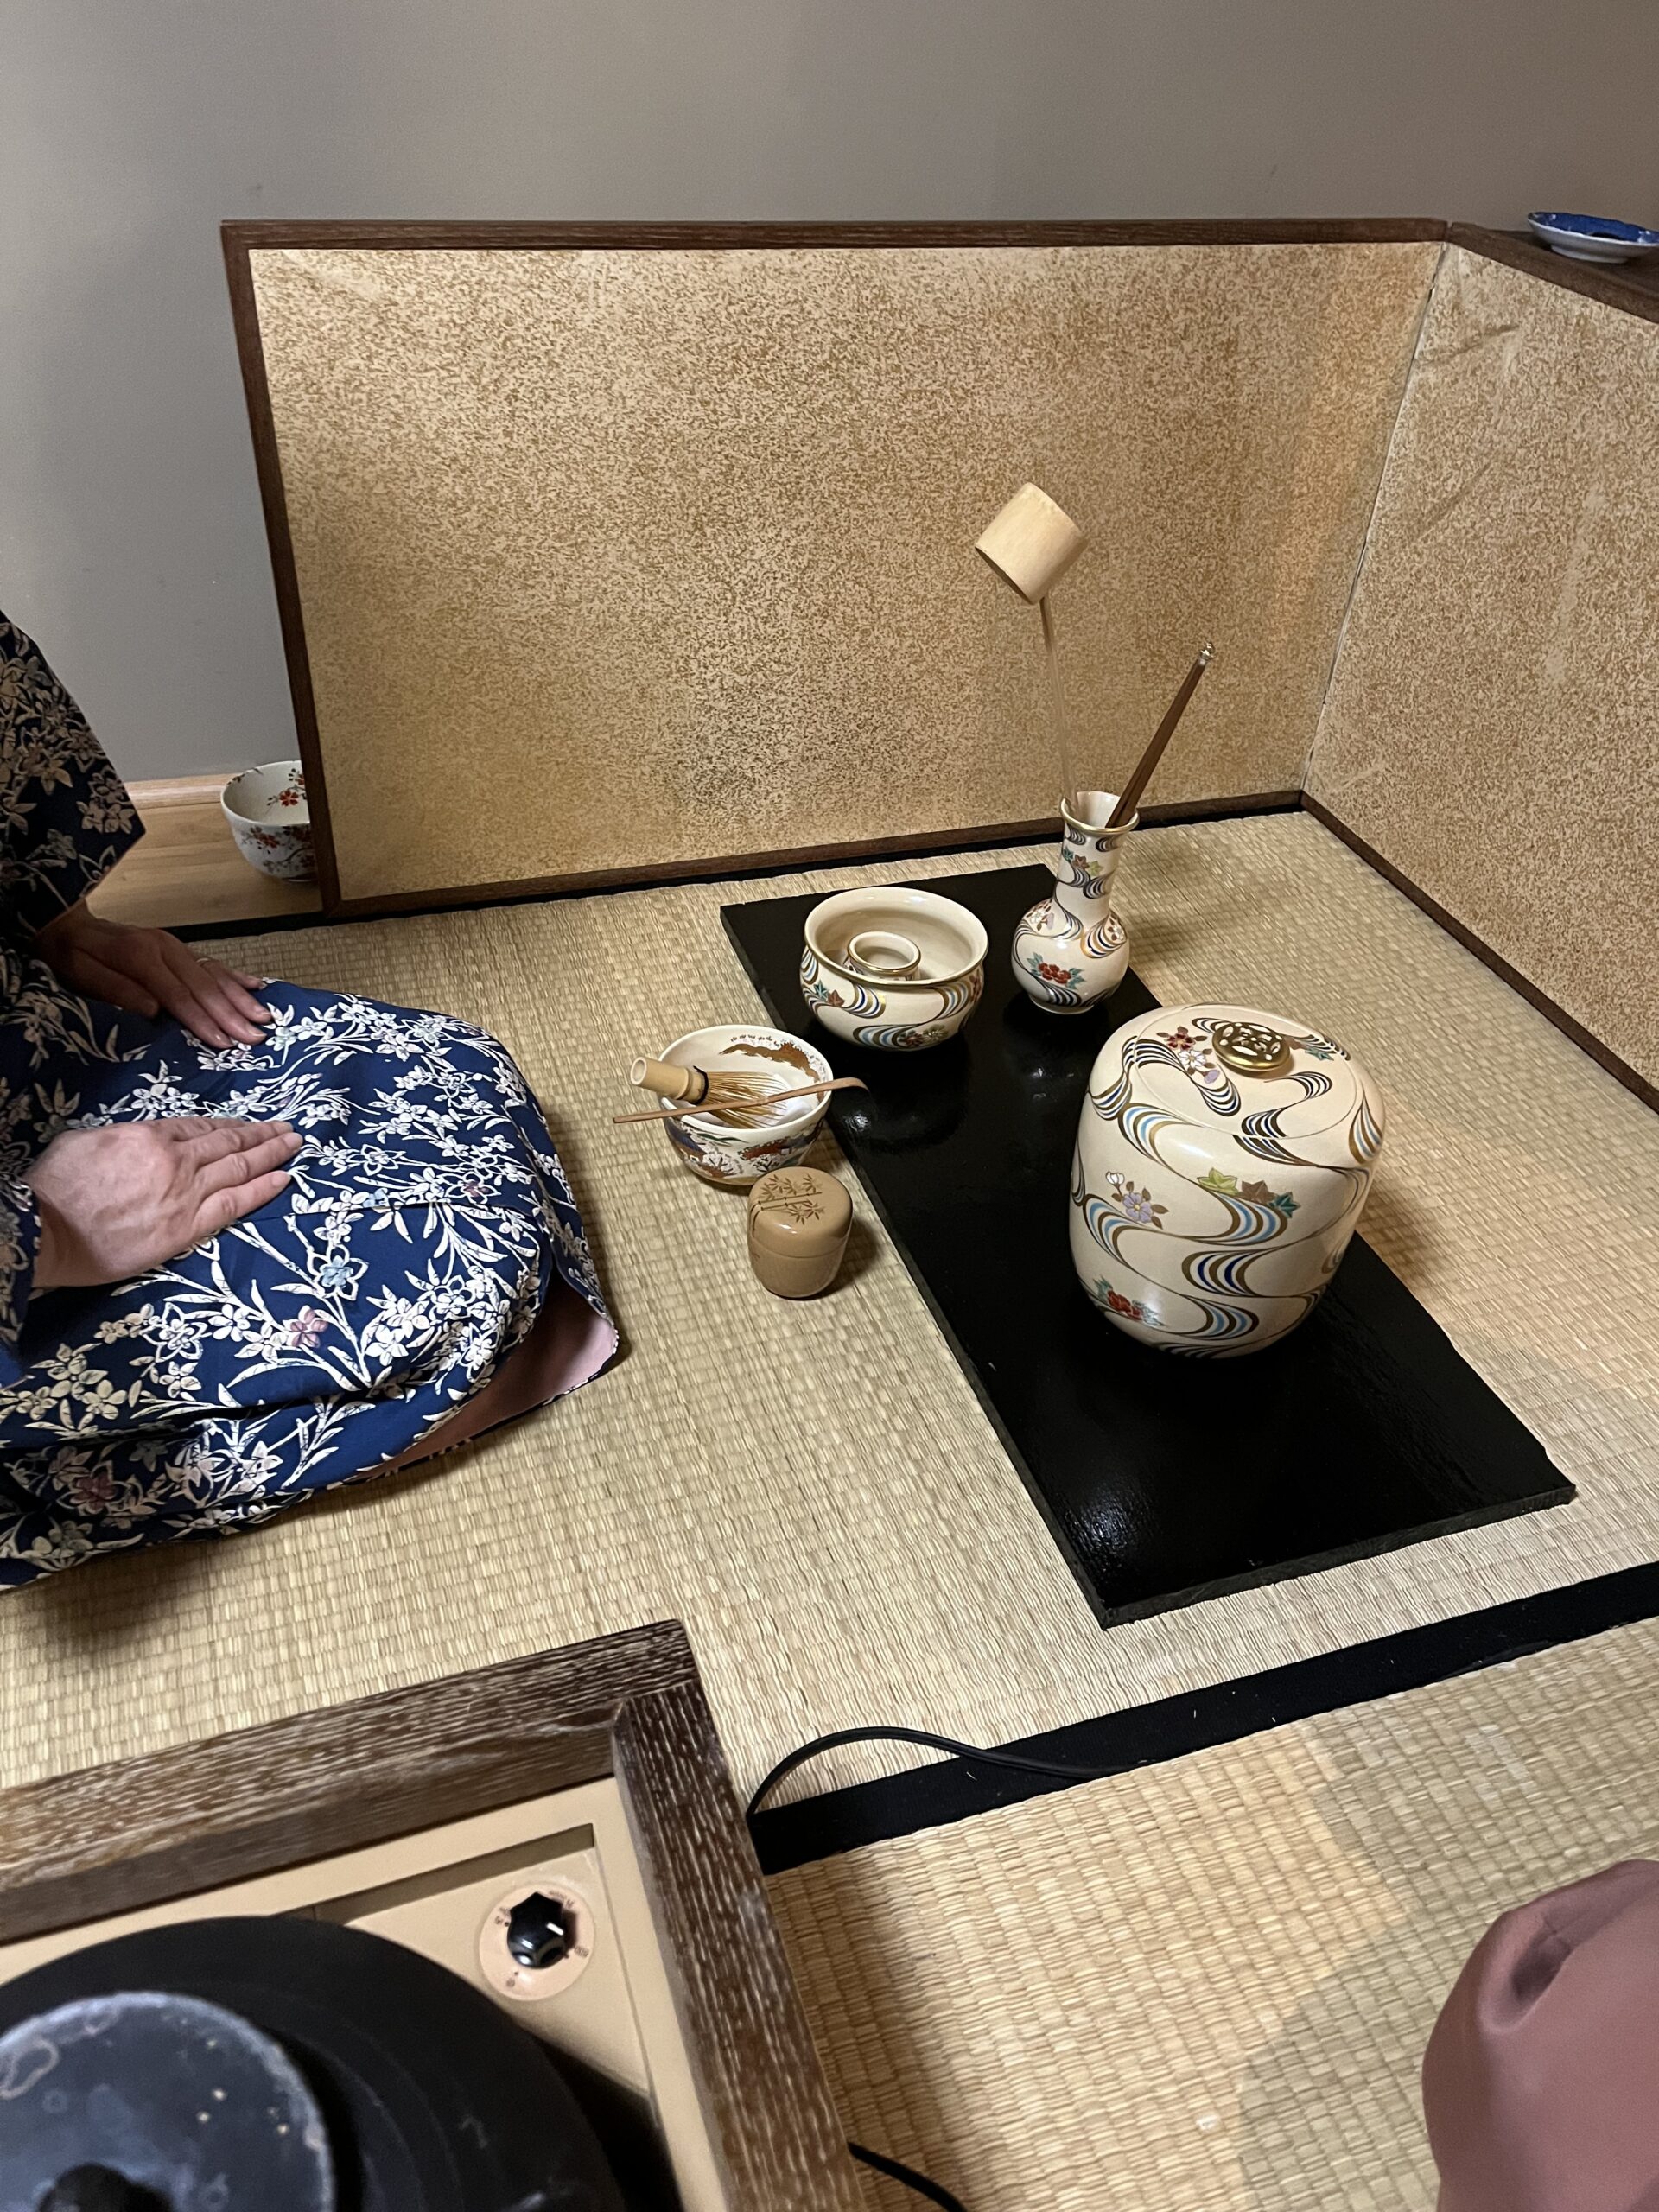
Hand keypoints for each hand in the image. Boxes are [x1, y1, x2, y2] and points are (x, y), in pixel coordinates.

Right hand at [26, 1120, 301, 1289]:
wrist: (46, 1229)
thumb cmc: (55, 1187)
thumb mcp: (84, 1142)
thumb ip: (121, 1138)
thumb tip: (134, 1141)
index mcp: (148, 1136)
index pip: (198, 1127)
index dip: (227, 1126)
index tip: (245, 1126)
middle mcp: (175, 1160)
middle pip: (227, 1142)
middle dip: (261, 1134)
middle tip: (287, 1128)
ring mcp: (184, 1194)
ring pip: (239, 1167)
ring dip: (271, 1154)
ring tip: (294, 1144)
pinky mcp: (186, 1228)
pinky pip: (234, 1205)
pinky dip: (262, 1190)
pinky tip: (285, 1179)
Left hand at [35, 901, 272, 1047]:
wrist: (70, 927)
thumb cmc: (74, 958)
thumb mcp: (84, 977)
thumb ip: (118, 991)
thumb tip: (154, 1011)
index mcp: (141, 957)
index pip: (178, 995)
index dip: (202, 1020)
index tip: (223, 1042)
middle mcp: (165, 949)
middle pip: (204, 985)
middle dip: (232, 1014)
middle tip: (256, 1037)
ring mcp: (175, 947)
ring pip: (214, 974)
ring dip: (241, 997)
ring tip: (264, 1017)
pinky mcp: (179, 949)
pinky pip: (212, 963)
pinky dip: (235, 976)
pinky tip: (257, 985)